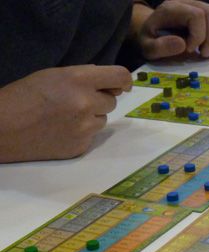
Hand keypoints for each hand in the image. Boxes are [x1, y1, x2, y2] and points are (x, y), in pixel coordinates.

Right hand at [0, 65, 131, 162]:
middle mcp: (86, 103)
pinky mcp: (82, 146)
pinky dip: (81, 132)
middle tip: (75, 101)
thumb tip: (109, 81)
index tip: (123, 86)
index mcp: (78, 80)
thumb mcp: (52, 75)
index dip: (124, 80)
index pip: (119, 76)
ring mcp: (85, 127)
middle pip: (112, 101)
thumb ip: (82, 77)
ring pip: (103, 119)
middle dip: (98, 100)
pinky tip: (61, 130)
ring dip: (91, 117)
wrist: (4, 129)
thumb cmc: (23, 97)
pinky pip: (92, 136)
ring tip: (65, 116)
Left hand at [134, 0, 208, 59]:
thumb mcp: (147, 47)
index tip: (189, 50)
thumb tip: (183, 44)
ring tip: (205, 52)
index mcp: (172, 8)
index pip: (196, 15)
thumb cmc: (151, 39)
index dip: (198, 35)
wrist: (153, 32)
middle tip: (202, 54)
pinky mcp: (208, 16)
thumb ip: (160, 47)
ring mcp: (200, 7)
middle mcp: (188, 3)